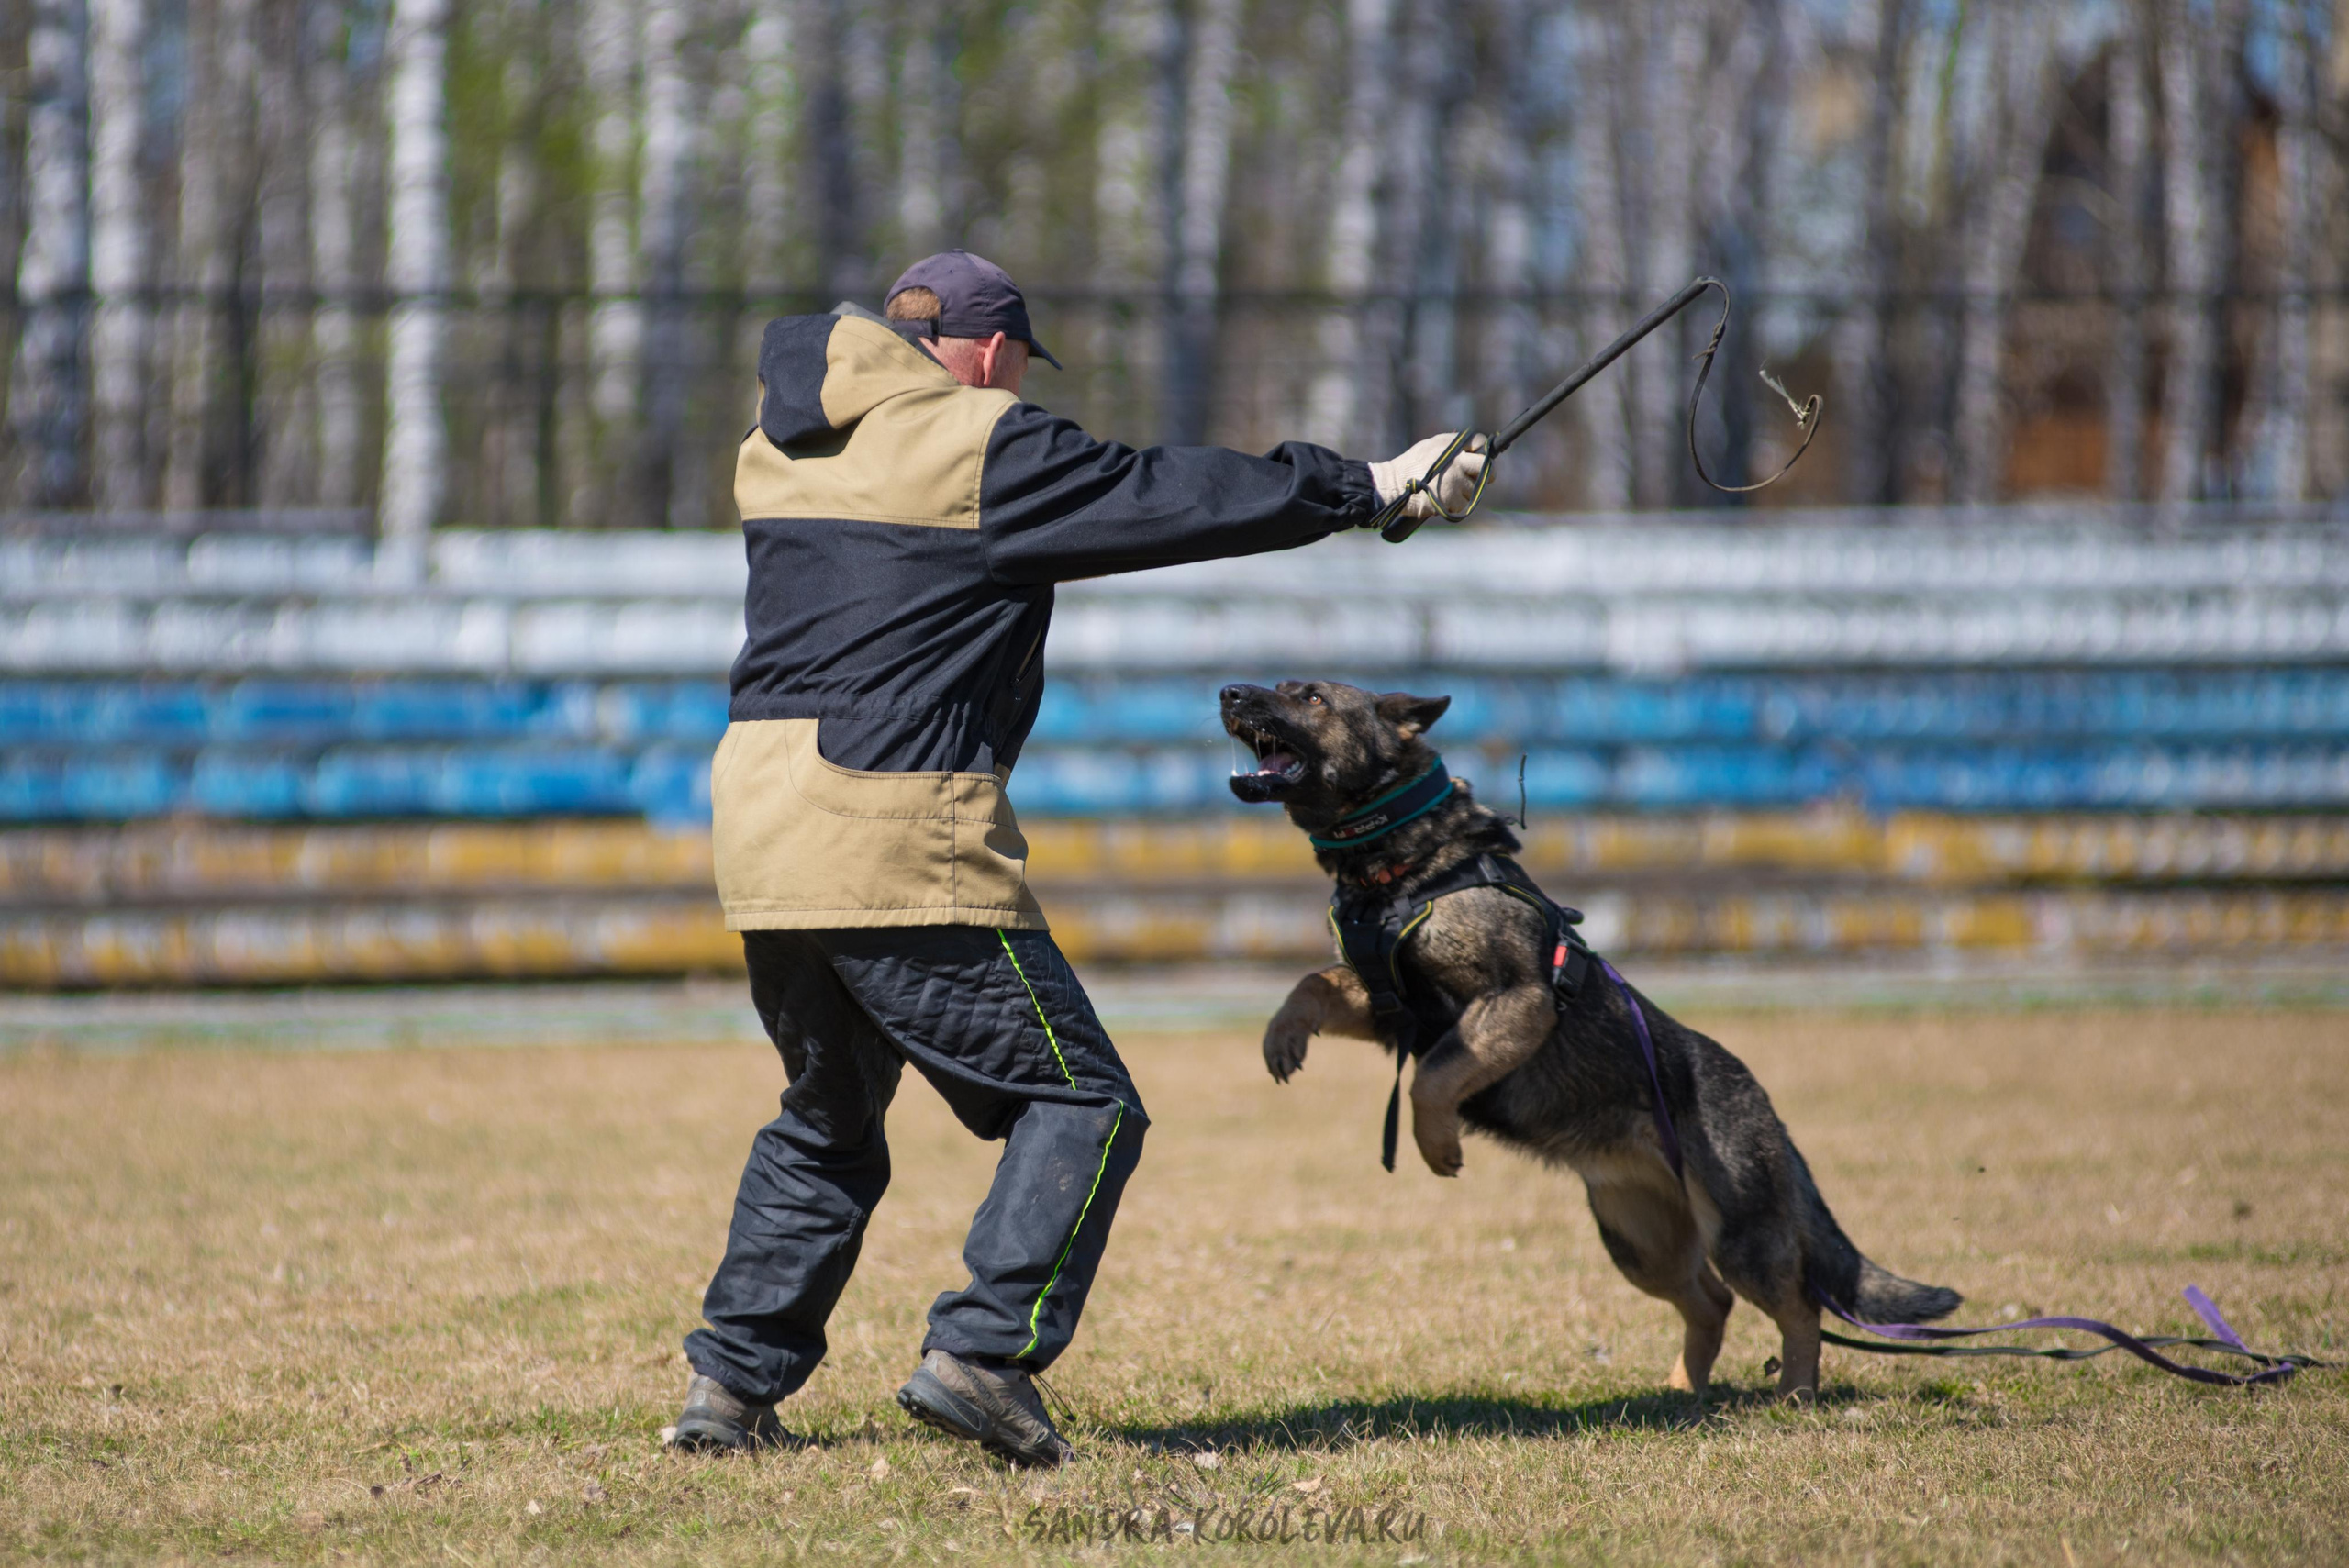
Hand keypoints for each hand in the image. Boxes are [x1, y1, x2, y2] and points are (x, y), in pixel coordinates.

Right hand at [1368, 432, 1487, 522]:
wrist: (1392, 485)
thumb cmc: (1412, 465)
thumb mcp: (1432, 445)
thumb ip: (1454, 445)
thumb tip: (1476, 449)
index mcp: (1452, 446)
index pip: (1480, 443)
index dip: (1482, 450)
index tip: (1477, 457)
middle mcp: (1457, 463)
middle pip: (1486, 468)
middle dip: (1485, 473)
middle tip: (1478, 477)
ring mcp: (1455, 482)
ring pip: (1474, 490)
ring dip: (1464, 491)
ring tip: (1446, 489)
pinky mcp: (1450, 500)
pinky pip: (1462, 504)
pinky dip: (1453, 504)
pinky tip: (1440, 498)